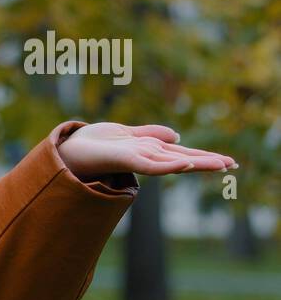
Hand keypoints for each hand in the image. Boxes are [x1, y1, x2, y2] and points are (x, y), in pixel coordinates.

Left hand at [57, 122, 237, 178]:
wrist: (66, 151)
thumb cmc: (91, 144)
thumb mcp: (125, 133)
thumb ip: (149, 133)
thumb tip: (175, 134)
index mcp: (147, 150)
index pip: (181, 153)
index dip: (203, 156)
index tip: (227, 161)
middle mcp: (144, 155)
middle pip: (181, 158)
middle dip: (206, 161)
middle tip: (233, 166)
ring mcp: (135, 158)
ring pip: (171, 161)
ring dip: (195, 162)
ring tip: (220, 165)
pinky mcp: (123, 160)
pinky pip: (148, 164)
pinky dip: (166, 165)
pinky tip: (184, 164)